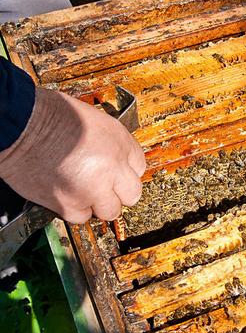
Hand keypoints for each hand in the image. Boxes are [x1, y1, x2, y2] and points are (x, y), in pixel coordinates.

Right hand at [0, 88, 145, 223]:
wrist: (19, 125)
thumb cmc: (50, 115)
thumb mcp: (95, 120)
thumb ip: (112, 144)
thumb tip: (117, 161)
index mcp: (119, 142)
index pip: (140, 167)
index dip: (126, 171)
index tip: (117, 173)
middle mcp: (111, 168)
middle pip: (132, 195)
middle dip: (119, 192)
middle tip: (104, 187)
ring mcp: (91, 189)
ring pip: (108, 211)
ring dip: (98, 203)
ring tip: (82, 189)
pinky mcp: (68, 204)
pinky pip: (81, 216)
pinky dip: (75, 209)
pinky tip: (67, 194)